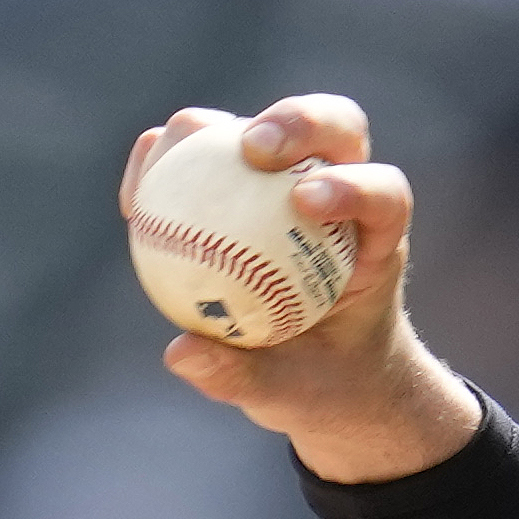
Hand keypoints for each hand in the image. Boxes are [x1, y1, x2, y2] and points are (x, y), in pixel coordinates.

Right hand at [120, 95, 481, 484]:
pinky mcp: (239, 182)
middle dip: (297, 122)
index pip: (384, 194)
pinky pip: (197, 158)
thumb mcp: (290, 396)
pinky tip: (133, 208)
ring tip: (164, 165)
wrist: (321, 375)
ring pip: (256, 126)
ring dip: (210, 131)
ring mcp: (287, 178)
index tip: (306, 202)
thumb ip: (242, 376)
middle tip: (252, 151)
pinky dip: (163, 166)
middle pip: (336, 126)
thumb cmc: (321, 384)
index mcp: (378, 241)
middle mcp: (340, 192)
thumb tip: (182, 352)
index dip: (354, 185)